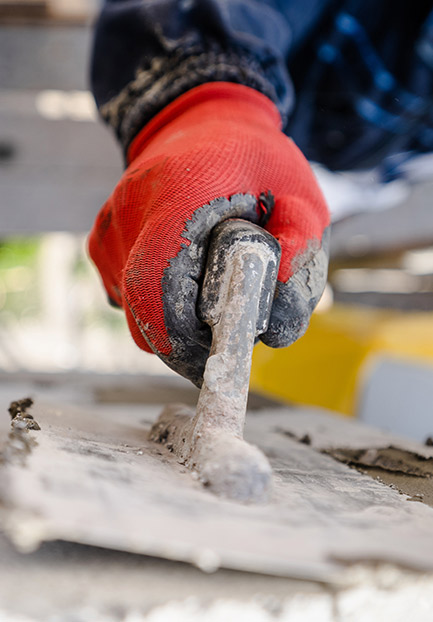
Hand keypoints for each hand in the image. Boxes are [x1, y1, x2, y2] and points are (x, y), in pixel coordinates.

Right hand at [88, 82, 329, 385]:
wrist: (203, 125)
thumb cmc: (256, 163)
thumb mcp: (300, 194)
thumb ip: (300, 252)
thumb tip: (275, 319)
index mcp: (176, 192)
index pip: (157, 289)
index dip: (184, 340)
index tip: (216, 356)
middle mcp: (129, 212)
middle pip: (144, 313)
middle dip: (186, 338)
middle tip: (225, 326)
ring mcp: (110, 229)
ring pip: (135, 310)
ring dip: (175, 317)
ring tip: (210, 280)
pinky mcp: (102, 242)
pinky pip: (127, 295)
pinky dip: (160, 301)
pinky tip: (187, 269)